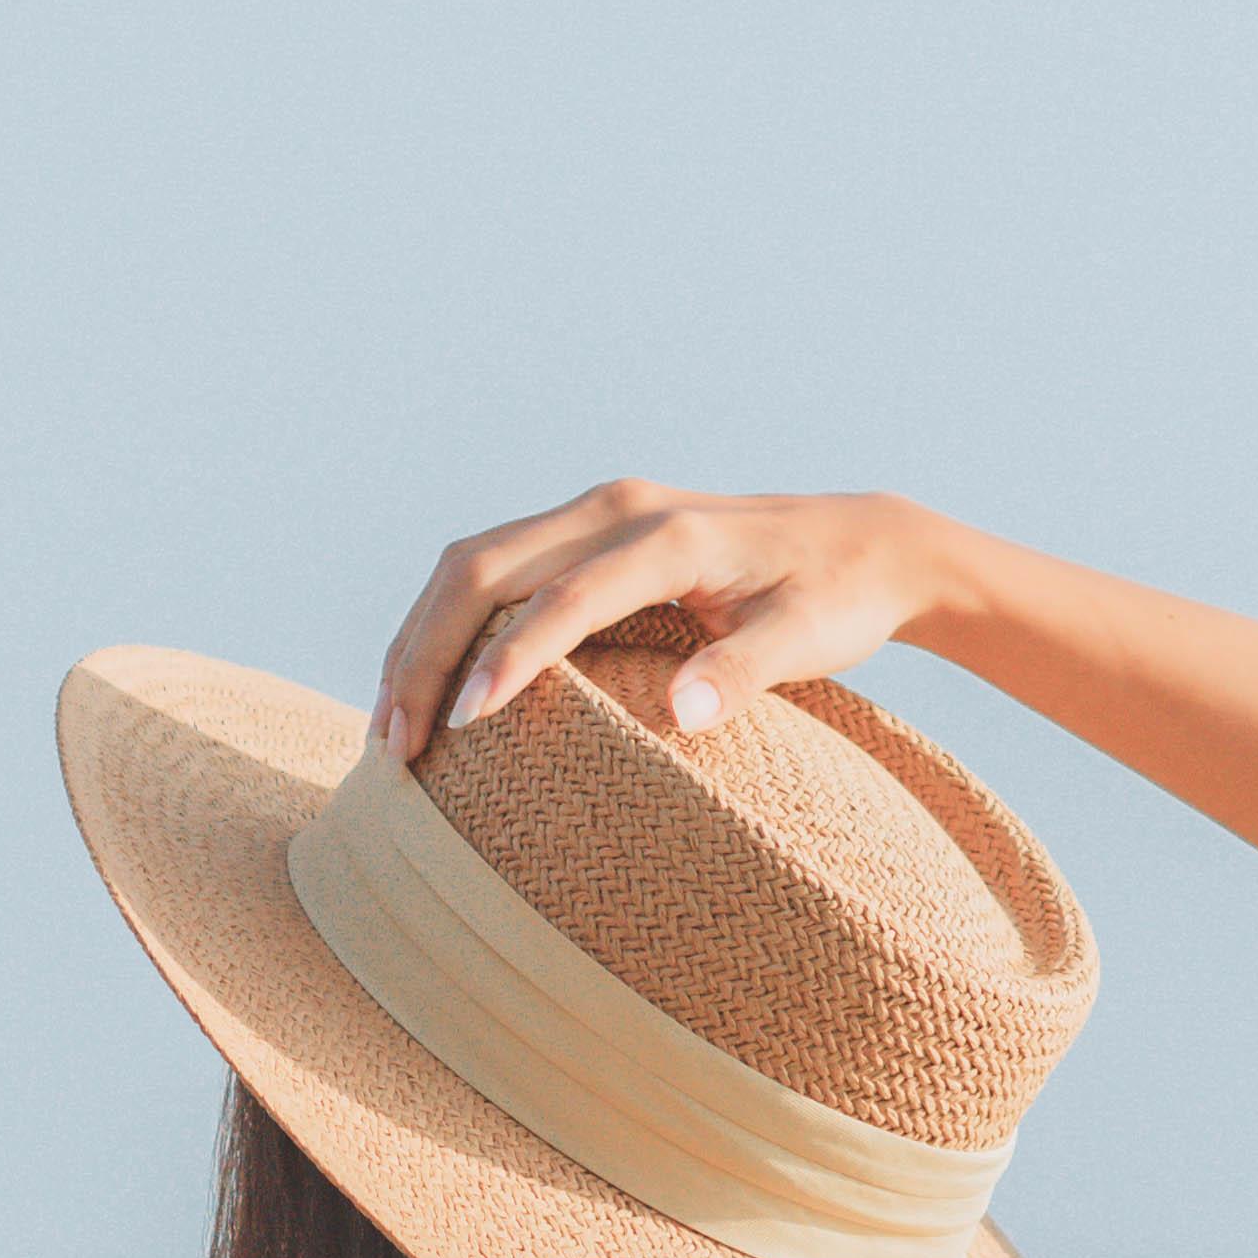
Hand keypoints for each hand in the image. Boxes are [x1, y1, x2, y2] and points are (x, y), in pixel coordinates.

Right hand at [365, 484, 1006, 769]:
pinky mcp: (589, 532)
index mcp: (668, 536)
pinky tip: (427, 687)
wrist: (866, 543)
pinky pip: (494, 568)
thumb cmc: (838, 598)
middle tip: (396, 748)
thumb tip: (682, 714)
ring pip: (473, 564)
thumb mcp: (810, 639)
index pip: (561, 599)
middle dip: (425, 654)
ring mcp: (598, 513)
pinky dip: (446, 624)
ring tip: (391, 729)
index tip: (462, 729)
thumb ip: (745, 672)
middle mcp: (618, 509)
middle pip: (483, 569)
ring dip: (419, 639)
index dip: (507, 663)